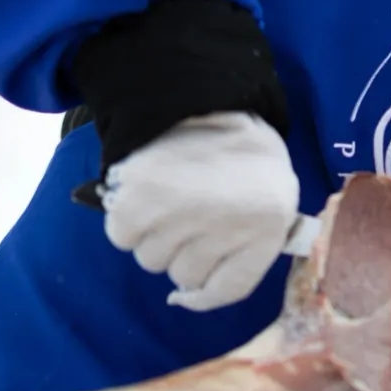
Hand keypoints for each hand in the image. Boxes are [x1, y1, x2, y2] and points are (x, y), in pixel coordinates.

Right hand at [99, 111, 299, 311]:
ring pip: (151, 260)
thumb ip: (242, 254)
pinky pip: (122, 237)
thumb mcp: (266, 199)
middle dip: (183, 249)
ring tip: (170, 196)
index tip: (200, 270)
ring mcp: (182, 214)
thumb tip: (185, 299)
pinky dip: (127, 221)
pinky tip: (145, 193)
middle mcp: (227, 226)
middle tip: (191, 209)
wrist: (203, 91)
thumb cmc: (239, 154)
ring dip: (154, 235)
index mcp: (268, 226)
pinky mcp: (139, 200)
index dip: (208, 287)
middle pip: (184, 276)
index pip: (229, 289)